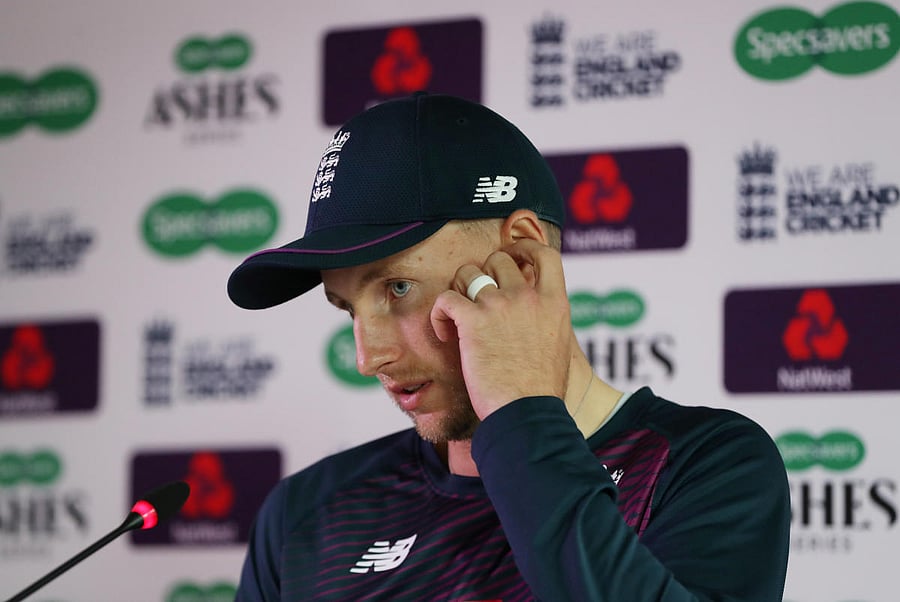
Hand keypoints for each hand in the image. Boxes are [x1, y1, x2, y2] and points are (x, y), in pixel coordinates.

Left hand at [430, 239, 572, 418]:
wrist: (527, 414)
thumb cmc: (541, 394)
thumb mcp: (559, 348)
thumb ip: (548, 324)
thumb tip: (540, 321)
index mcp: (555, 303)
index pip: (544, 254)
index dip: (524, 247)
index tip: (512, 255)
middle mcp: (527, 296)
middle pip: (499, 258)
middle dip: (483, 273)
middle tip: (475, 300)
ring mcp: (499, 305)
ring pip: (468, 273)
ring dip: (458, 290)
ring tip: (458, 318)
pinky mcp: (472, 320)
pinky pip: (445, 298)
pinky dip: (439, 314)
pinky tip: (445, 334)